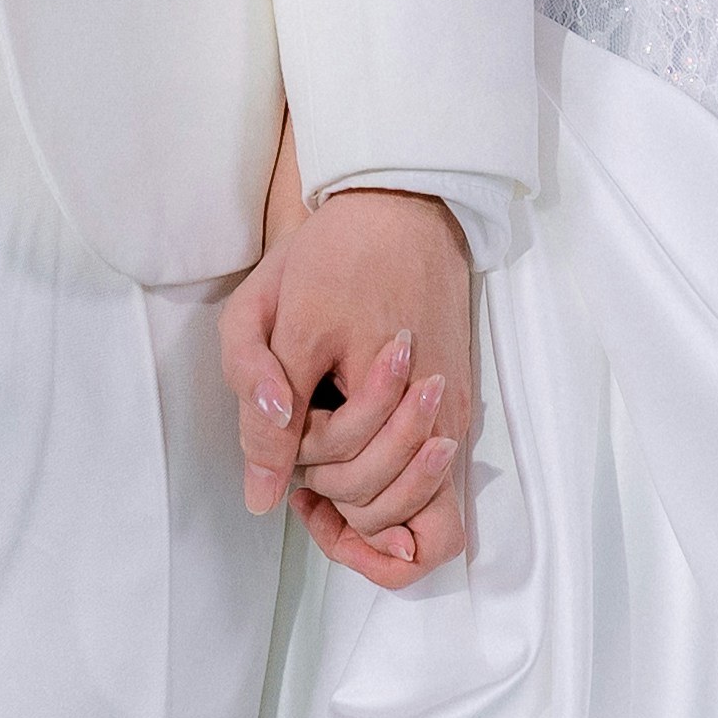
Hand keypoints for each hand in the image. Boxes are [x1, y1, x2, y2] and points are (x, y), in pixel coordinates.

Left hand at [222, 180, 472, 589]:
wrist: (402, 206)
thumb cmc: (334, 254)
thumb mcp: (271, 319)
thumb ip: (262, 410)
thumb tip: (261, 496)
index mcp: (388, 395)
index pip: (348, 488)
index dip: (302, 480)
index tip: (286, 453)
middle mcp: (434, 420)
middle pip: (379, 504)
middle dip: (332, 490)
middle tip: (302, 447)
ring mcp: (451, 420)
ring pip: (417, 511)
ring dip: (365, 505)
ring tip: (324, 461)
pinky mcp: (455, 413)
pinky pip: (437, 494)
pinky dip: (397, 505)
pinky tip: (351, 471)